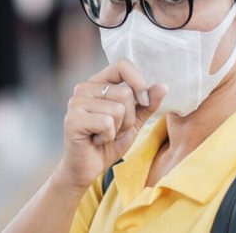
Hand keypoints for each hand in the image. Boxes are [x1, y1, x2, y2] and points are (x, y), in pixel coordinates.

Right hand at [55, 59, 167, 191]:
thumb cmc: (108, 143)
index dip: (138, 82)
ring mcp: (75, 103)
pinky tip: (96, 140)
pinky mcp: (73, 119)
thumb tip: (163, 86)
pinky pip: (107, 123)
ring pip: (118, 110)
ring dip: (118, 129)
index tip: (143, 101)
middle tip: (113, 130)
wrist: (87, 169)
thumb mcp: (133, 122)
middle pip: (125, 93)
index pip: (122, 65)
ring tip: (104, 135)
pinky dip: (108, 137)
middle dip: (128, 118)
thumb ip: (147, 104)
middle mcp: (83, 88)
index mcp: (97, 84)